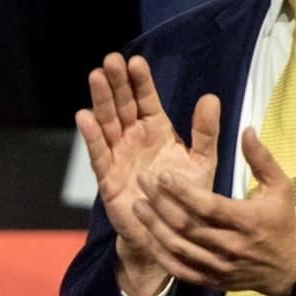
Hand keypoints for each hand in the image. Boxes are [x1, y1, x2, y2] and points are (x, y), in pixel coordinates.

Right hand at [76, 53, 219, 295]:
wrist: (172, 234)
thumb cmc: (186, 196)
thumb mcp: (202, 162)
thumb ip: (205, 132)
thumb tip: (211, 97)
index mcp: (156, 129)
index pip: (146, 99)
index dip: (140, 81)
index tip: (135, 61)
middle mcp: (133, 137)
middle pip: (122, 105)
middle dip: (116, 82)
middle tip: (111, 60)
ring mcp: (118, 154)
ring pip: (107, 122)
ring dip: (101, 100)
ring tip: (96, 77)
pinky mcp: (107, 176)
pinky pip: (98, 153)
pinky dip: (91, 136)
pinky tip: (84, 117)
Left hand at [131, 127, 295, 295]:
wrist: (291, 269)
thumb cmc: (282, 221)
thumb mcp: (279, 186)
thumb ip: (261, 158)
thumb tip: (246, 130)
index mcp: (248, 221)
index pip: (210, 207)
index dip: (184, 192)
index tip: (163, 175)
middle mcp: (232, 246)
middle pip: (189, 226)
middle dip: (162, 203)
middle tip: (142, 182)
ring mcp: (220, 267)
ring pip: (180, 248)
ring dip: (155, 227)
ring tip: (137, 205)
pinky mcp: (212, 281)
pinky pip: (181, 270)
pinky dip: (161, 254)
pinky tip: (147, 235)